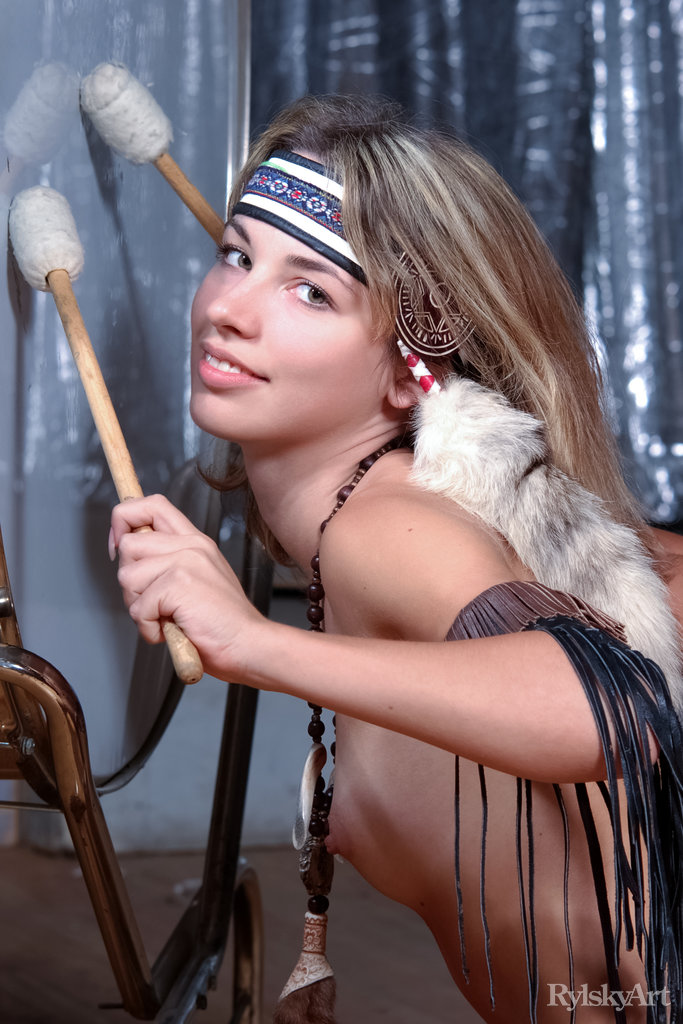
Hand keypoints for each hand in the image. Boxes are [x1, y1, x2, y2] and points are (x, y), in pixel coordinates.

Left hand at [110, 494, 263, 680]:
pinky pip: (138, 608)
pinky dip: (148, 629)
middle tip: (154, 603)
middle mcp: (191, 546)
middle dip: (130, 581)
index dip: (124, 520)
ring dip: (139, 607)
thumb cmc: (222, 623)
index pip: (151, 505)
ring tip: (166, 618)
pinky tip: (171, 631)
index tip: (119, 545)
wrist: (249, 645)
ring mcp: (186, 562)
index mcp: (195, 541)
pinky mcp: (179, 585)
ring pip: (127, 577)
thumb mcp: (198, 580)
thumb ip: (168, 562)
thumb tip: (128, 555)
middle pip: (129, 545)